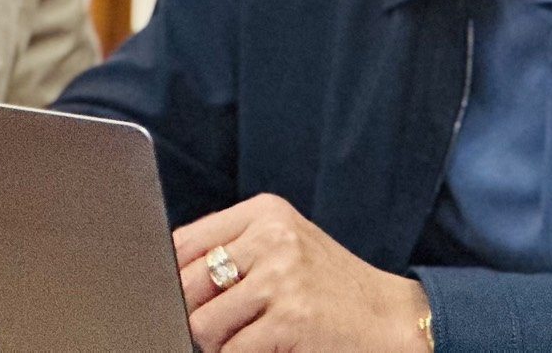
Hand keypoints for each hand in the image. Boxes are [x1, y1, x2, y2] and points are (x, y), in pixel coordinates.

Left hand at [174, 195, 430, 352]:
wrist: (388, 318)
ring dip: (220, 343)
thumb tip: (163, 278)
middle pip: (185, 286)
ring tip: (255, 335)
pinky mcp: (289, 319)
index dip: (174, 278)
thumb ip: (231, 251)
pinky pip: (230, 352)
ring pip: (201, 326)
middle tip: (233, 323)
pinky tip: (272, 346)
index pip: (183, 242)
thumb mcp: (284, 248)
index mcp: (267, 213)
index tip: (195, 297)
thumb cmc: (328, 287)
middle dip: (197, 316)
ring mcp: (282, 277)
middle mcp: (274, 237)